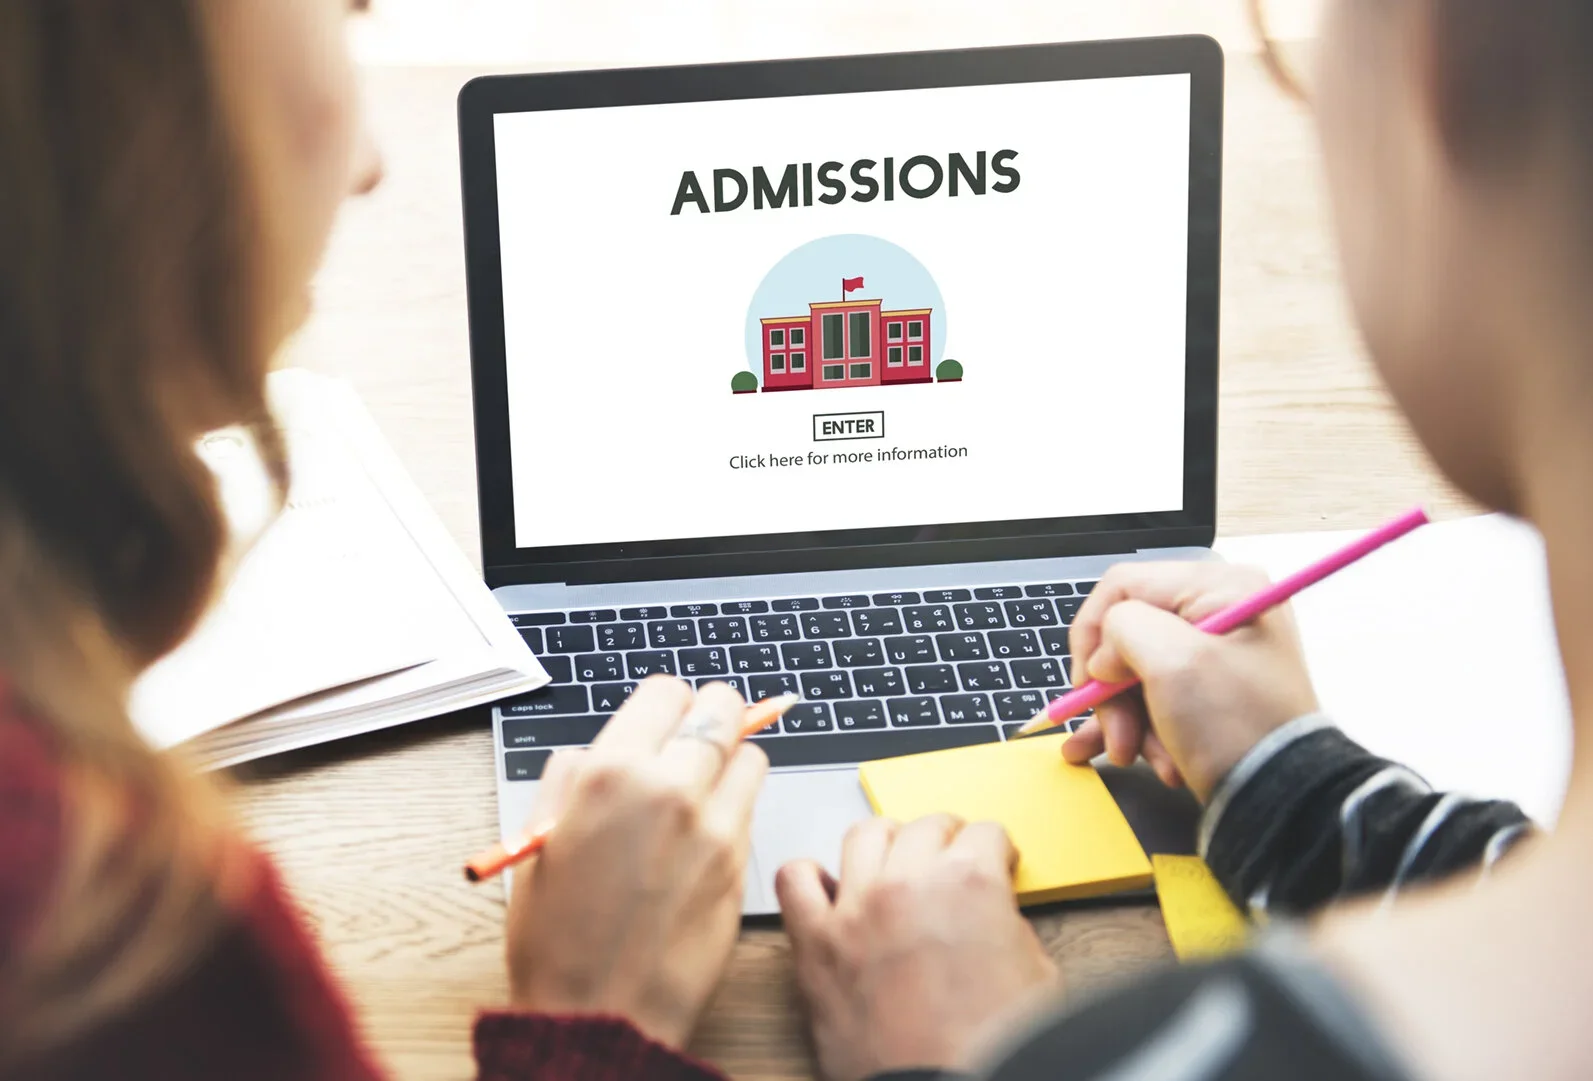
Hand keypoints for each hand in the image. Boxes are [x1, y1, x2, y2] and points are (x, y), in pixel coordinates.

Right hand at [505, 676, 768, 1048]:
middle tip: (696, 736)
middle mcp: (669, 788)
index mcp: (610, 774)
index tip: (662, 719)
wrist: (601, 1015)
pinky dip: (738, 805)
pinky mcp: (741, 862)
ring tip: (704, 786)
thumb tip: (593, 753)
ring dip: (731, 759)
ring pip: (750, 753)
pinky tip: (707, 831)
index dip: (664, 705)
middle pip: (721, 709)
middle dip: (710, 716)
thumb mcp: (538, 843)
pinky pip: (753, 806)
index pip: (666, 692)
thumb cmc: (557, 940)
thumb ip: (568, 781)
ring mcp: (714, 825)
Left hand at [776, 816, 1058, 1080]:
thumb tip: (993, 911)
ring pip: (864, 835)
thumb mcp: (1037, 974)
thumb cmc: (992, 1047)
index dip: (996, 851)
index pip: (985, 833)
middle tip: (950, 863)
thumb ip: (1010, 924)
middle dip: (946, 841)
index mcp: (970, 883)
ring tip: (895, 865)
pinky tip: (830, 891)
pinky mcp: (816, 943)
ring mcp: (857, 908)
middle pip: (926, 826)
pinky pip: (795, 880)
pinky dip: (810, 878)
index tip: (993, 862)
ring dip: (886, 844)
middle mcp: (908, 883)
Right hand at [1061, 561, 1318, 800]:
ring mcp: (1215, 655)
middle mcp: (1220, 613)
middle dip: (1112, 691)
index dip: (1093, 633)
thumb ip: (1122, 631)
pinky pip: (1155, 699)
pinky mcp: (1210, 694)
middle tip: (1117, 735)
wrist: (1283, 802)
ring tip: (1133, 756)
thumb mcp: (1173, 663)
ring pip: (1136, 673)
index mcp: (1221, 588)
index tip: (1088, 682)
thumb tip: (1105, 654)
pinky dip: (1139, 728)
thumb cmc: (1236, 726)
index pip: (1123, 586)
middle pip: (1127, 635)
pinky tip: (1128, 755)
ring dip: (1126, 718)